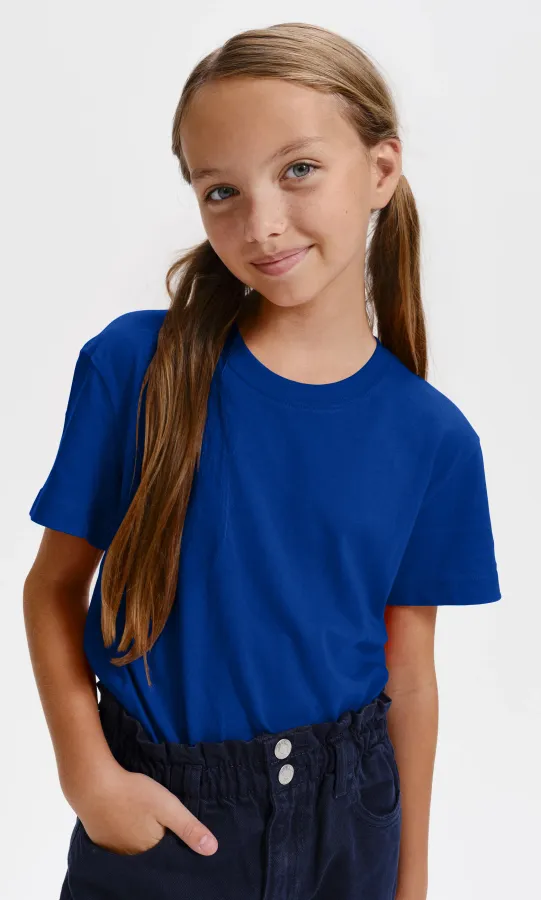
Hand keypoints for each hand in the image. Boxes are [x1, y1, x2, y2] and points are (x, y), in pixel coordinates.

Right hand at [71, 761, 217, 855]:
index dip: (173, 837)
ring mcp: (112, 848)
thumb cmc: (133, 794)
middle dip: (156, 836)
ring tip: (142, 814)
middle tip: (155, 815)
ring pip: (133, 843)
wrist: (92, 784)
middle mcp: (131, 856)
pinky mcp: (99, 837)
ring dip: (139, 832)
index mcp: (150, 850)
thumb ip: (189, 827)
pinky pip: (117, 838)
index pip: (168, 850)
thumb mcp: (168, 806)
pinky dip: (123, 828)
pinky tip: (125, 815)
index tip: (173, 823)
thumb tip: (212, 850)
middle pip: (150, 848)